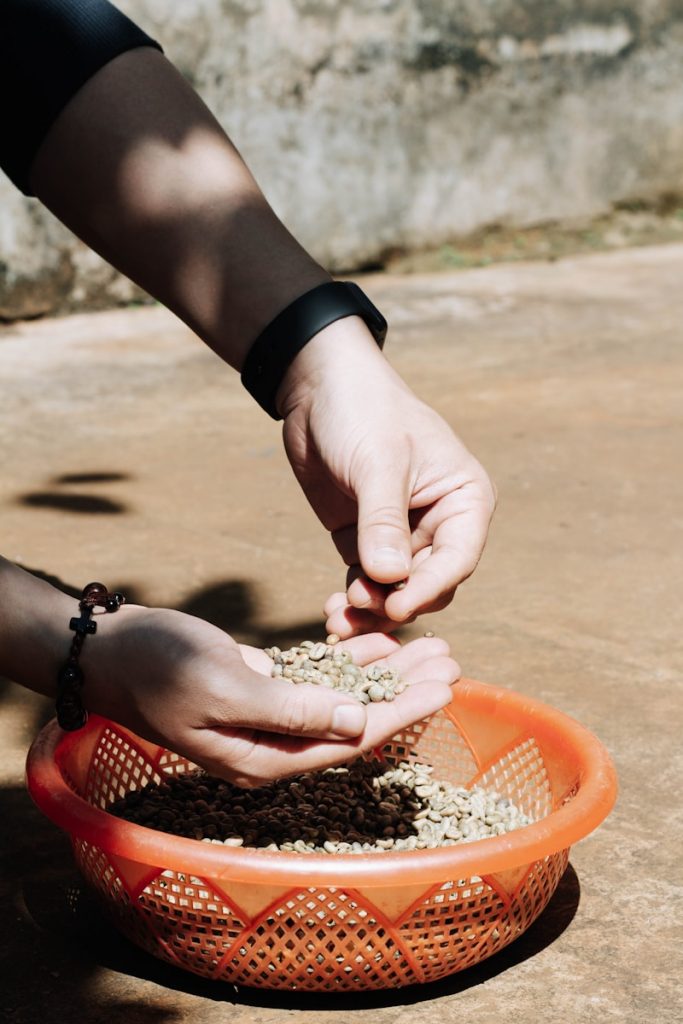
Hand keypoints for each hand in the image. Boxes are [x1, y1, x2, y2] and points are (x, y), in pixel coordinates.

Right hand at [84, 604, 458, 785]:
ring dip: (385, 671)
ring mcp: (267, 717)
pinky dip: (348, 659)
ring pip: (343, 697)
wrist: (108, 649)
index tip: (446, 688)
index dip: (402, 713)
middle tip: (452, 659)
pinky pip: (317, 677)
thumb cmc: (156, 667)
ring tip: (431, 644)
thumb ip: (291, 710)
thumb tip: (359, 724)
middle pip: (356, 721)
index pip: (351, 740)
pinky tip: (380, 641)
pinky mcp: (261, 687)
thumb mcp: (224, 687)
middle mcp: (272, 746)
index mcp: (265, 759)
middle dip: (405, 691)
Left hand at [278, 319, 495, 637]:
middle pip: (429, 584)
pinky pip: (367, 582)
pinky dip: (353, 599)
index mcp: (465, 499)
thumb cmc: (364, 410)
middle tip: (358, 608)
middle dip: (396, 602)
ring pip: (396, 590)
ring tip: (337, 619)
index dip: (430, 588)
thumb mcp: (377, 463)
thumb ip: (383, 521)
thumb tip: (390, 579)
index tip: (397, 606)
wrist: (319, 387)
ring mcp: (402, 535)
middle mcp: (441, 523)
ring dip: (370, 610)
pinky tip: (332, 611)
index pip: (458, 558)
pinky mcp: (366, 540)